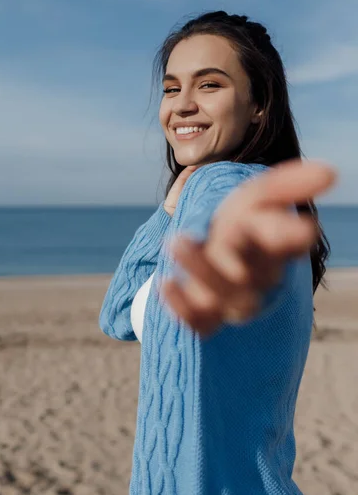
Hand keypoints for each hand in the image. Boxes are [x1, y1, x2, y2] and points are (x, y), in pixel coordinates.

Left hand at [161, 160, 336, 336]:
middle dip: (235, 256)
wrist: (214, 251)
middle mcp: (255, 276)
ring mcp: (231, 299)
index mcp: (271, 246)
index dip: (289, 235)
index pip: (284, 243)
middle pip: (252, 275)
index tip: (299, 227)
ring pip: (223, 296)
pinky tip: (164, 284)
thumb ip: (286, 185)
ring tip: (176, 241)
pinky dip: (182, 306)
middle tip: (205, 234)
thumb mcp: (258, 197)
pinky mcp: (208, 316)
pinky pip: (200, 321)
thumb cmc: (241, 224)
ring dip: (200, 270)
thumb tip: (330, 173)